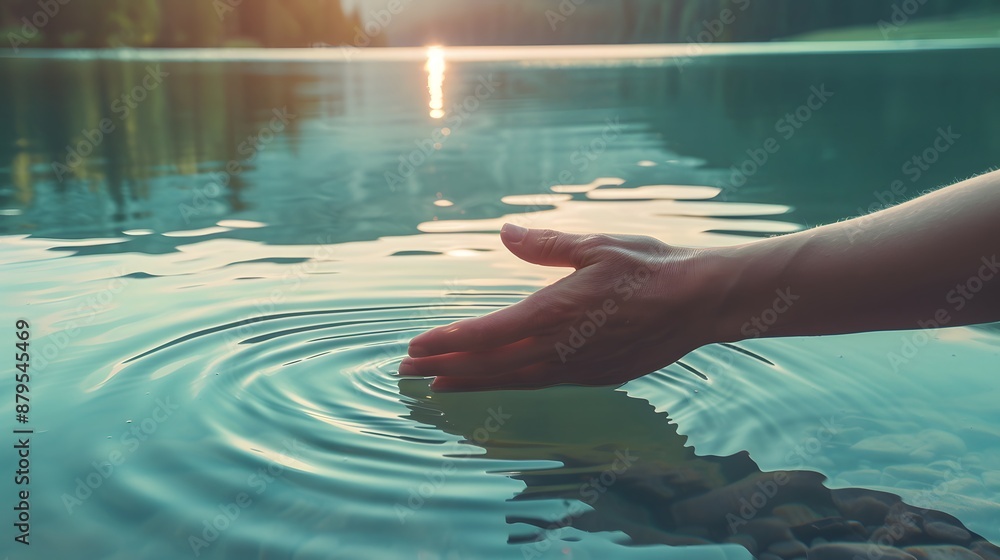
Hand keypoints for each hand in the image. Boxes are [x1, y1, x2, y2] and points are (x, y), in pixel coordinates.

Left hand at [399, 224, 722, 390]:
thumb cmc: (650, 268)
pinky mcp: (595, 376)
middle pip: (492, 364)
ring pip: (513, 381)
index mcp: (556, 312)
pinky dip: (509, 386)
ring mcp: (578, 367)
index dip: (448, 343)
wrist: (700, 303)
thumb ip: (545, 245)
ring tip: (437, 386)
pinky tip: (495, 384)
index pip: (488, 334)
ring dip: (472, 382)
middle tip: (406, 375)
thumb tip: (505, 232)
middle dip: (446, 368)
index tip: (415, 348)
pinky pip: (541, 385)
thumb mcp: (596, 244)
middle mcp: (561, 348)